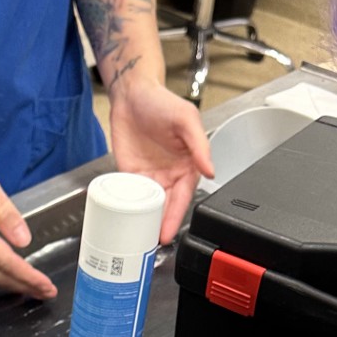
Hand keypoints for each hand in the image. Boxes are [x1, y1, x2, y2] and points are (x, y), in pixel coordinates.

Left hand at [107, 75, 213, 242]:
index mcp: (188, 165)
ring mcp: (149, 176)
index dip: (176, 216)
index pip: (183, 197)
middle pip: (166, 207)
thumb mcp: (187, 119)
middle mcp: (169, 175)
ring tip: (139, 237)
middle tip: (152, 242)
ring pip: (149, 206)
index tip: (168, 232)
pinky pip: (131, 195)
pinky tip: (126, 219)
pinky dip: (129, 207)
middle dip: (161, 225)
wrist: (132, 94)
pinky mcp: (131, 174)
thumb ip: (200, 144)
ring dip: (145, 221)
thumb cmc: (162, 102)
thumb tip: (211, 170)